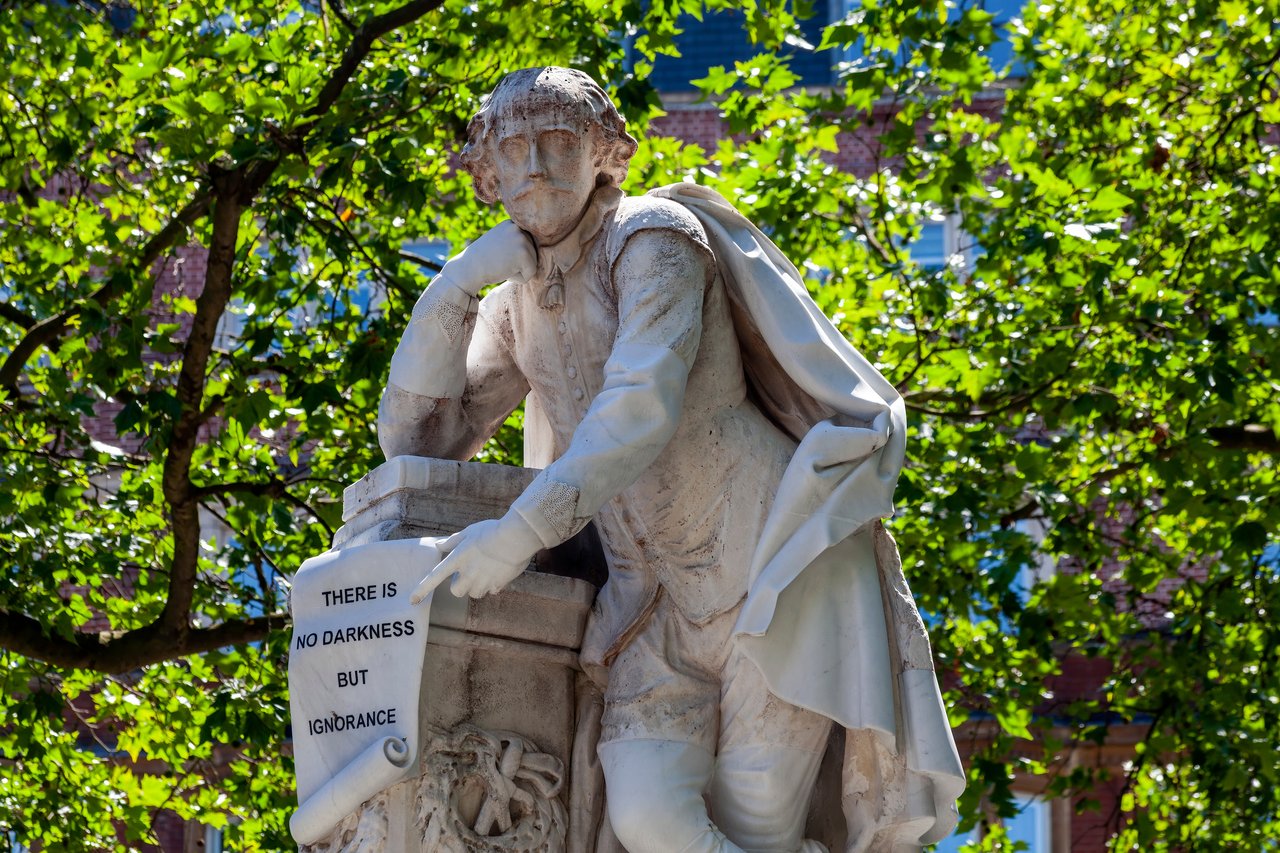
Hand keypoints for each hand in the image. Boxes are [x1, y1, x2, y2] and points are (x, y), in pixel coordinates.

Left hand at [410, 516, 540, 602]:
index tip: (412, 600)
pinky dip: (494, 584)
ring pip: (475, 593)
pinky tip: (499, 571)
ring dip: (478, 585)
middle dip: (460, 585)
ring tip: (488, 569)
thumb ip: (453, 541)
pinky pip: (492, 590)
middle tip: (469, 573)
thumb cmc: (491, 531)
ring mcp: (482, 581)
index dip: (422, 589)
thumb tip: (438, 545)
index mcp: (457, 559)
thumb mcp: (469, 532)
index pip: (434, 577)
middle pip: (456, 591)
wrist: (516, 537)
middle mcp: (468, 573)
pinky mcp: (498, 585)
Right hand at [440, 221, 537, 296]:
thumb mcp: (497, 243)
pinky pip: (531, 274)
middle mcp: (518, 228)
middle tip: (497, 262)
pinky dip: (518, 279)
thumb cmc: (481, 260)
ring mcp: (522, 240)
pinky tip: (504, 272)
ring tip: (500, 266)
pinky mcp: (524, 254)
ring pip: (532, 264)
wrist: (468, 269)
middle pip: (531, 254)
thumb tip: (534, 248)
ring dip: (517, 271)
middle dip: (516, 264)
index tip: (497, 256)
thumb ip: (512, 242)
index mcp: (511, 224)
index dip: (512, 257)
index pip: (525, 246)